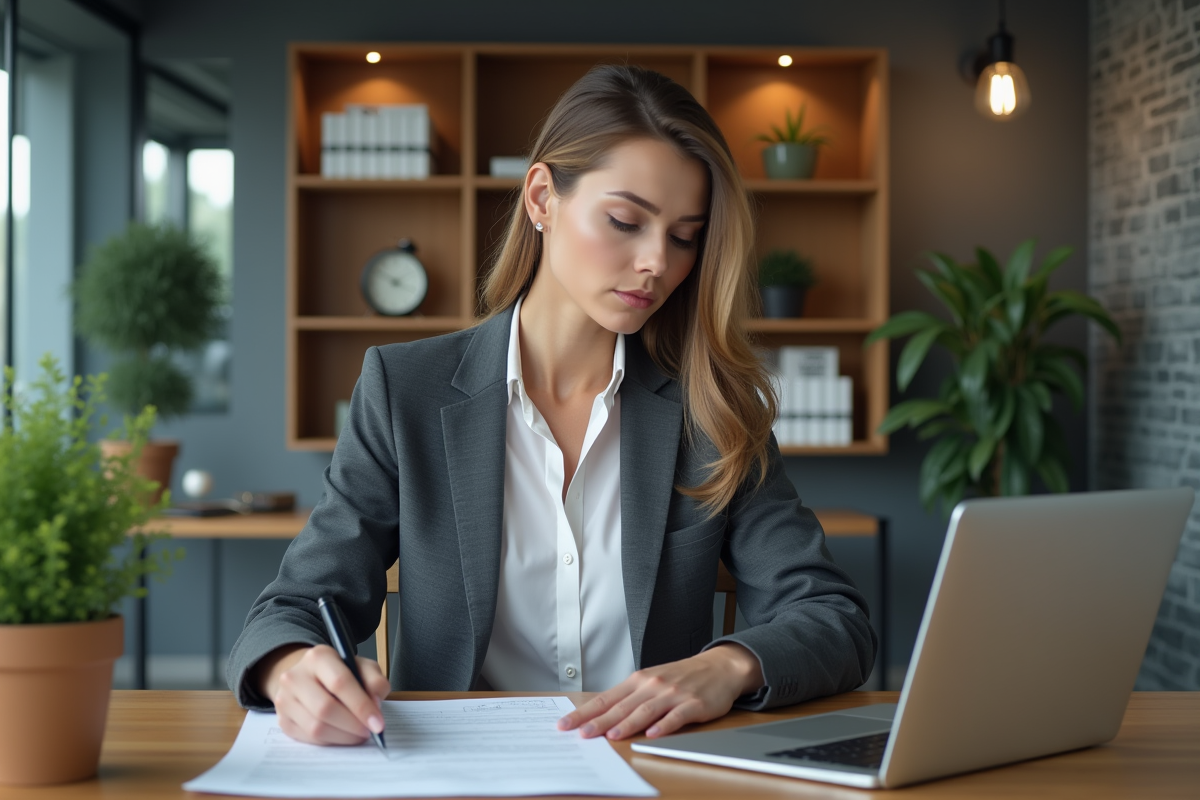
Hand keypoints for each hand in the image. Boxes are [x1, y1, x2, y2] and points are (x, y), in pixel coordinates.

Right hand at [255, 644, 391, 745]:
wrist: (308, 678)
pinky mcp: (282, 720)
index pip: (340, 683)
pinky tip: (342, 736)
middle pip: (325, 708)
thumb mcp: (362, 667)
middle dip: (352, 725)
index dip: (361, 706)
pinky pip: (308, 738)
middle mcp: (295, 676)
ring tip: (358, 735)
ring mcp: (284, 699)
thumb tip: (375, 704)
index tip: (378, 724)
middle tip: (369, 732)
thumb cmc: (341, 673)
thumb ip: (375, 681)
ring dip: (343, 736)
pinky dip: (330, 741)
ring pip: (315, 727)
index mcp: (318, 657)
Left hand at [557, 643, 763, 740]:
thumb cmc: (681, 677)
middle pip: (622, 706)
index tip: (566, 724)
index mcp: (639, 680)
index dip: (585, 712)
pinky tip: (653, 733)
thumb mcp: (652, 681)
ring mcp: (673, 694)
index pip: (606, 698)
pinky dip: (664, 725)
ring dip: (628, 723)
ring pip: (646, 710)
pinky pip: (677, 716)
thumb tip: (601, 716)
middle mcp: (653, 685)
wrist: (718, 667)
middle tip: (582, 733)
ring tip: (612, 736)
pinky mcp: (693, 704)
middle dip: (600, 721)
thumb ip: (630, 698)